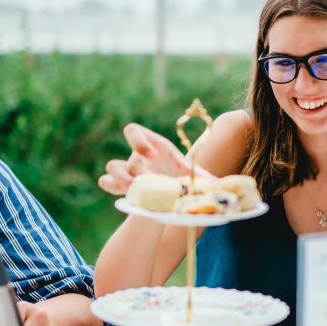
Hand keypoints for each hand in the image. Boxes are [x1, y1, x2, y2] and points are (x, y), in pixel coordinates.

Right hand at [98, 123, 213, 195]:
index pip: (134, 131)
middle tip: (145, 177)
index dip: (138, 140)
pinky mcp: (122, 187)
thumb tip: (220, 184)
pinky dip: (110, 186)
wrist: (168, 194)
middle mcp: (138, 156)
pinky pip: (106, 182)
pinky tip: (121, 194)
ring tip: (135, 189)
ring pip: (112, 166)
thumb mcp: (188, 174)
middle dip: (136, 164)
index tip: (151, 155)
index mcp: (154, 145)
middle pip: (126, 152)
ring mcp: (127, 170)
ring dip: (120, 178)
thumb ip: (202, 176)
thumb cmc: (179, 177)